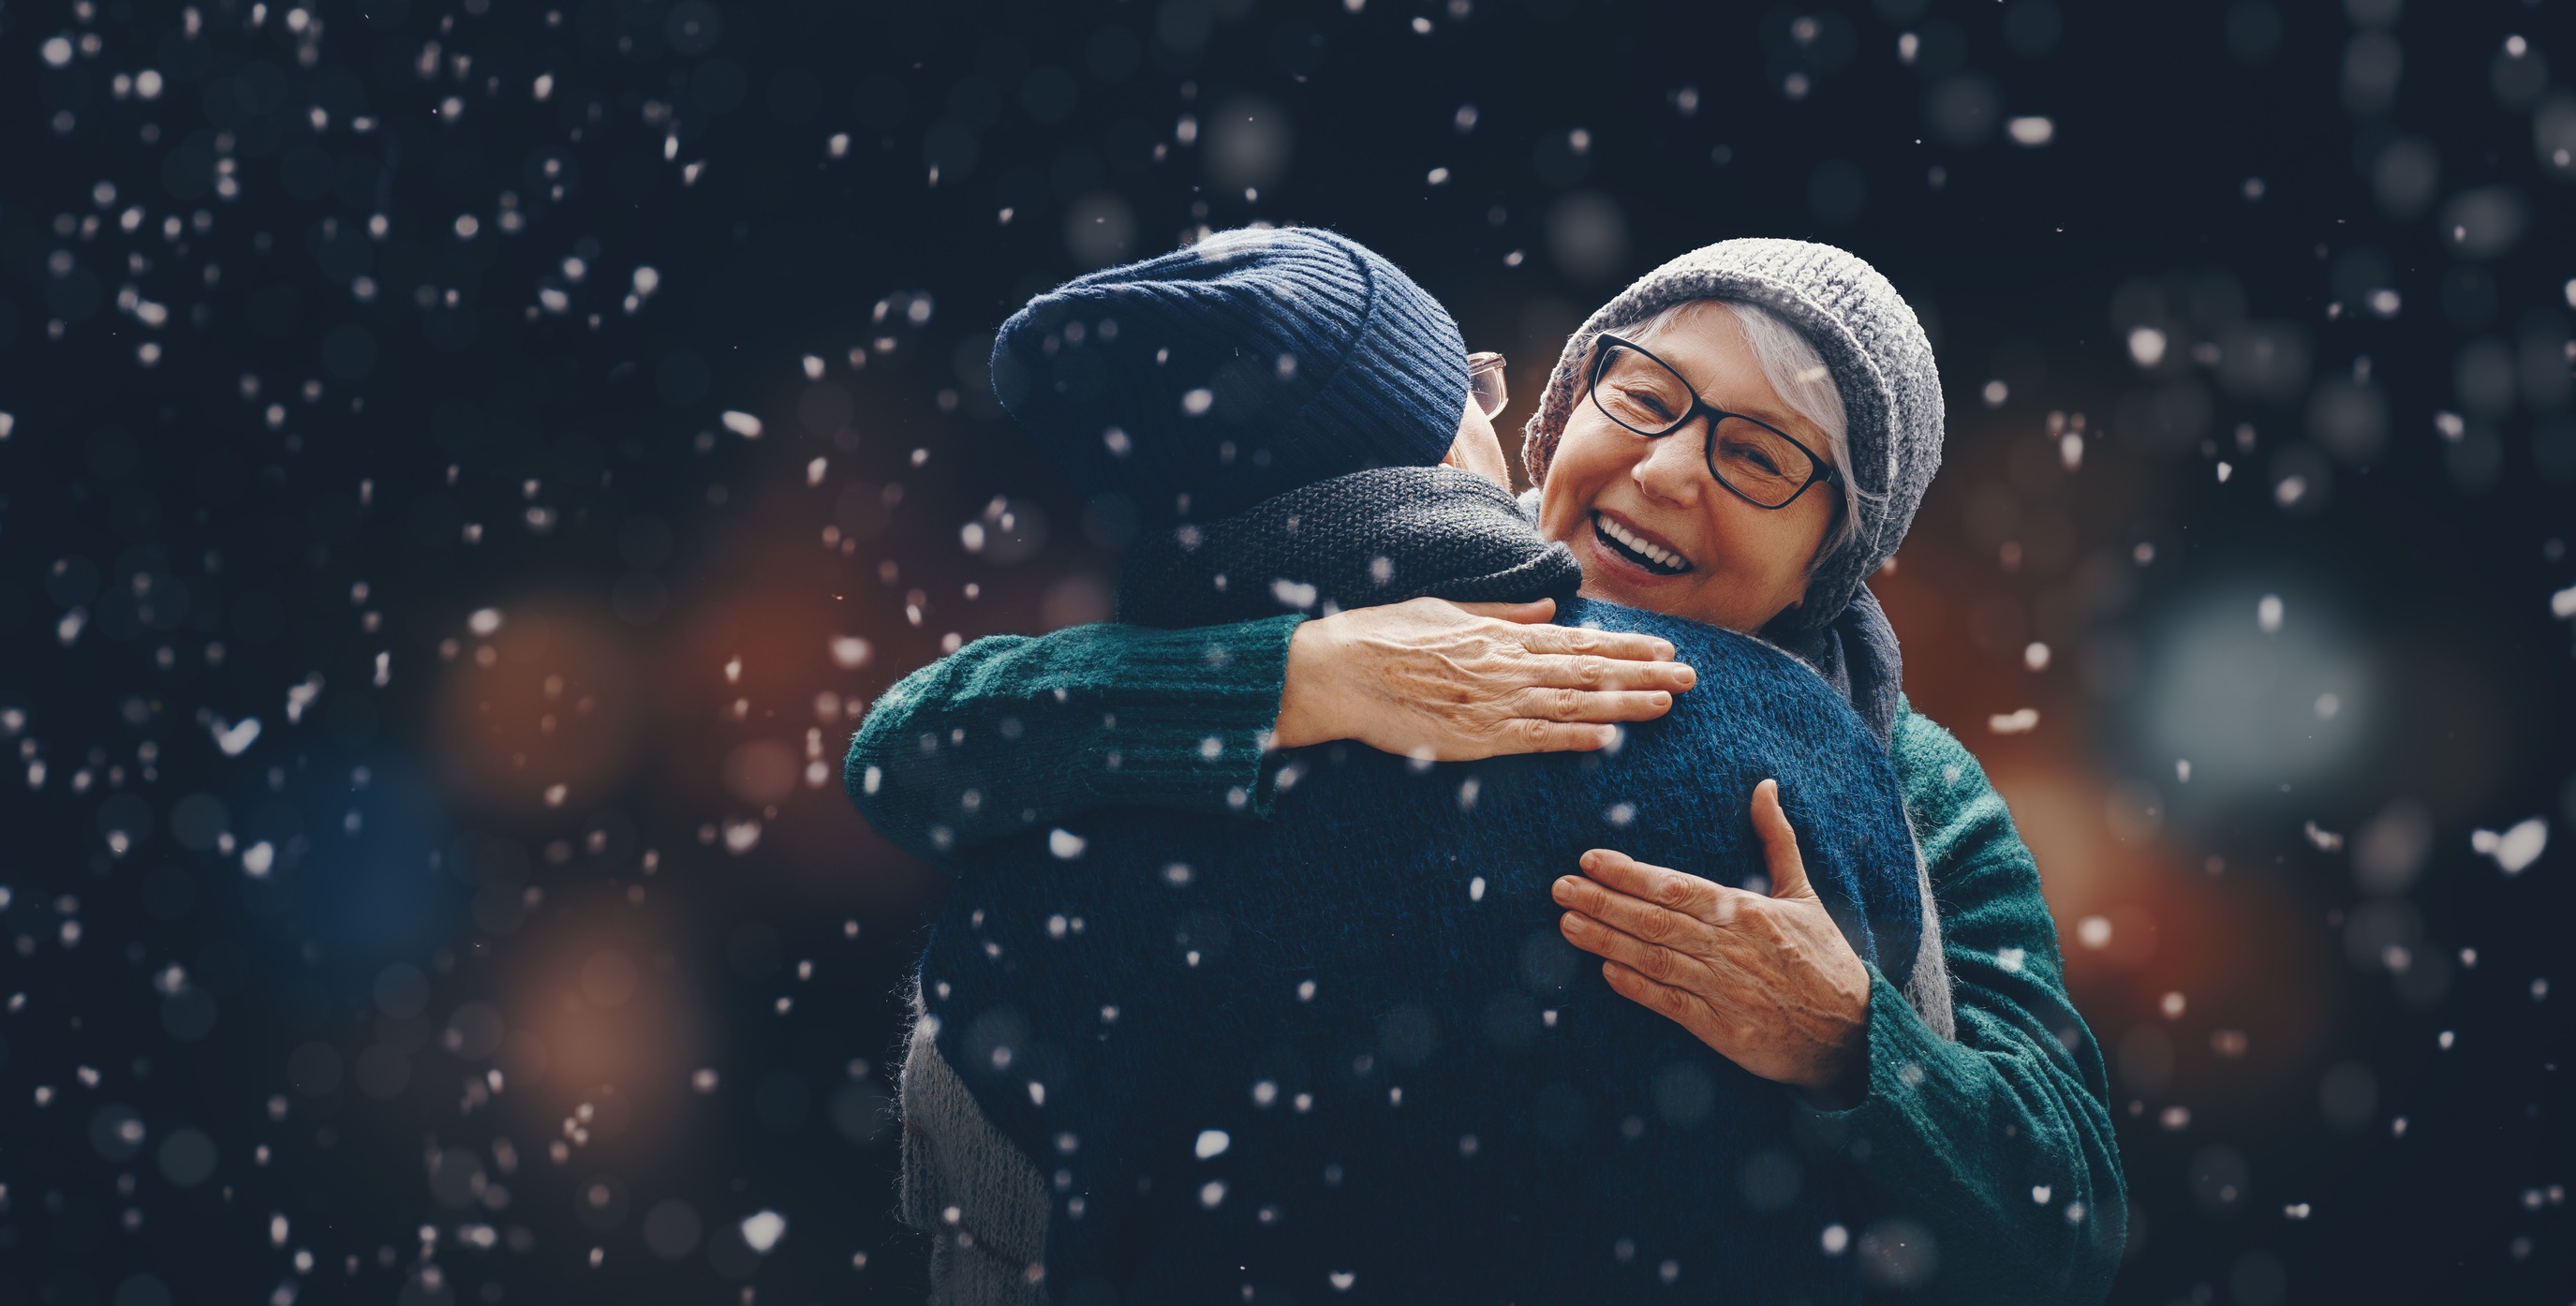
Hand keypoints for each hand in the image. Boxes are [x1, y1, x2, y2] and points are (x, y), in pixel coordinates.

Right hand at [1271, 596, 1696, 758]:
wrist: (1337, 670)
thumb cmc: (1384, 635)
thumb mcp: (1449, 609)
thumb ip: (1501, 612)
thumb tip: (1546, 608)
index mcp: (1500, 635)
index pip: (1577, 641)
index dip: (1625, 648)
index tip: (1664, 649)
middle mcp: (1505, 666)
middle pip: (1588, 671)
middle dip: (1643, 674)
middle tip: (1691, 677)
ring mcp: (1492, 702)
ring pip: (1572, 703)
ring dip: (1624, 705)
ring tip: (1668, 704)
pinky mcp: (1473, 737)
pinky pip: (1534, 738)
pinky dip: (1573, 737)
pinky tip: (1609, 739)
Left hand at [1551, 779, 1872, 1105]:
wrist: (1854, 1030)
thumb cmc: (1823, 958)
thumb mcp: (1803, 894)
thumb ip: (1777, 840)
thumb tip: (1764, 786)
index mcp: (1746, 911)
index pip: (1676, 886)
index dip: (1630, 874)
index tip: (1590, 859)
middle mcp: (1730, 947)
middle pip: (1656, 920)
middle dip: (1604, 902)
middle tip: (1561, 887)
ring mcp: (1724, 990)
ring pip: (1655, 959)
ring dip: (1607, 942)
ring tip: (1568, 924)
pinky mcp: (1722, 1029)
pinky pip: (1671, 1005)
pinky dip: (1637, 988)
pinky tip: (1606, 973)